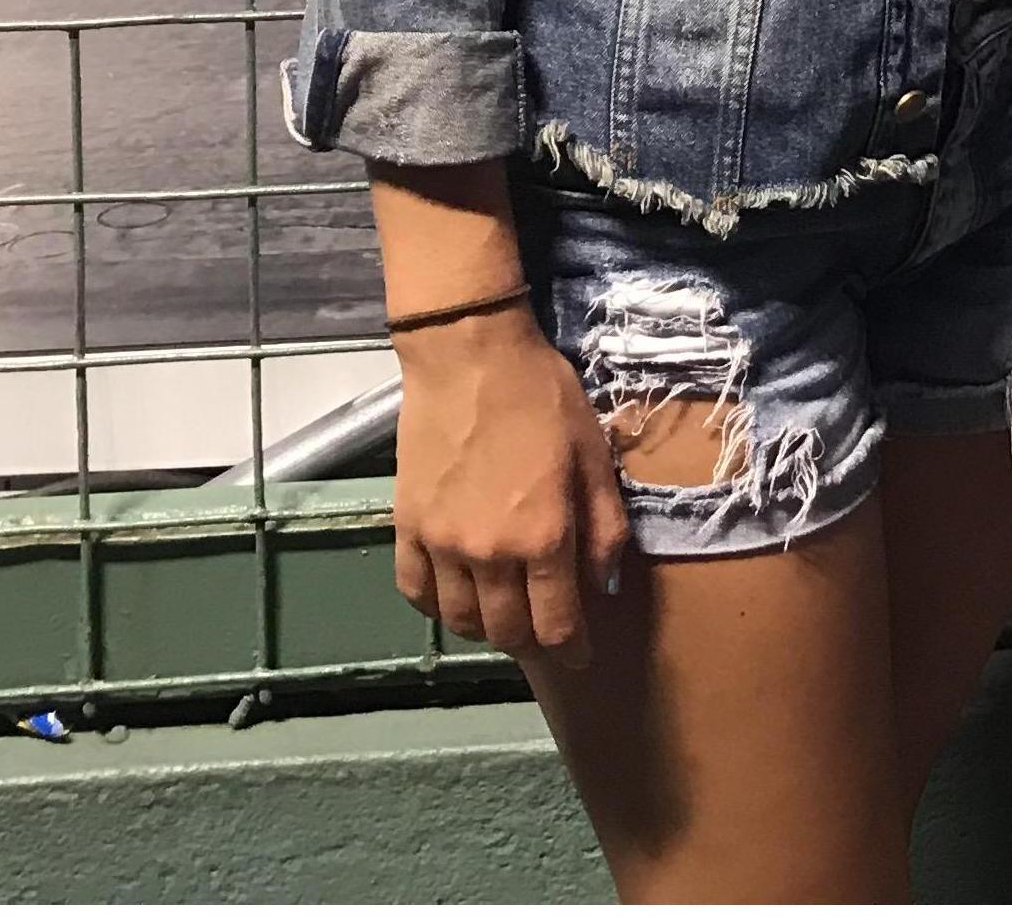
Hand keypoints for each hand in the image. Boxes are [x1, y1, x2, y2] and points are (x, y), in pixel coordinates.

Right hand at [392, 306, 631, 658]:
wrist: (470, 357)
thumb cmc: (542, 397)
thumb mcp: (594, 455)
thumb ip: (605, 528)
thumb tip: (605, 586)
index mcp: (543, 538)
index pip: (556, 625)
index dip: (572, 649)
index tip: (580, 655)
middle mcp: (489, 555)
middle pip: (507, 631)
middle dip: (532, 639)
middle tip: (545, 629)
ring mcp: (441, 545)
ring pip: (461, 620)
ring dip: (486, 627)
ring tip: (504, 613)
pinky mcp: (406, 528)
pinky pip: (416, 592)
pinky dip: (438, 606)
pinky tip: (456, 594)